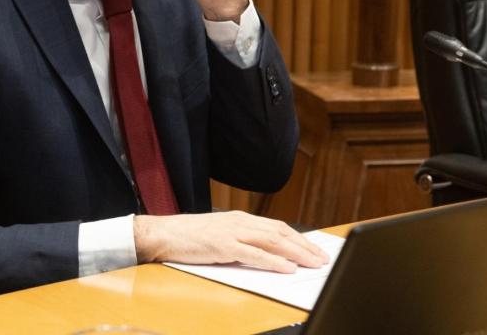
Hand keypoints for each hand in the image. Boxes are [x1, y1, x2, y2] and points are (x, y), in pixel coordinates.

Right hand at [133, 210, 329, 272]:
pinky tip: (286, 268)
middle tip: (321, 258)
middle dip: (304, 246)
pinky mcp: (223, 245)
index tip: (314, 249)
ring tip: (312, 263)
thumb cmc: (190, 237)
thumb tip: (265, 254)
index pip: (277, 227)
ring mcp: (232, 232)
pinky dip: (273, 261)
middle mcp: (239, 221)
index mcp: (240, 218)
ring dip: (295, 253)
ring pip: (272, 241)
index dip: (298, 238)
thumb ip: (242, 240)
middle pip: (280, 233)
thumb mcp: (220, 234)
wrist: (164, 233)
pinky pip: (254, 254)